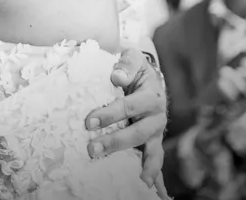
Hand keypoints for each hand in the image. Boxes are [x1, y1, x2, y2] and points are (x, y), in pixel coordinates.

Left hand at [85, 47, 167, 190]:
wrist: (150, 79)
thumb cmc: (136, 69)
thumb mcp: (133, 59)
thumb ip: (126, 63)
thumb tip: (116, 77)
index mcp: (152, 96)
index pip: (130, 106)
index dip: (109, 114)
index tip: (88, 122)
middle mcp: (157, 116)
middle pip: (137, 132)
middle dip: (114, 142)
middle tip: (91, 148)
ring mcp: (157, 131)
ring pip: (149, 150)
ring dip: (137, 163)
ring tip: (130, 176)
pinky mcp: (154, 141)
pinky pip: (155, 159)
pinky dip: (153, 172)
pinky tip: (147, 186)